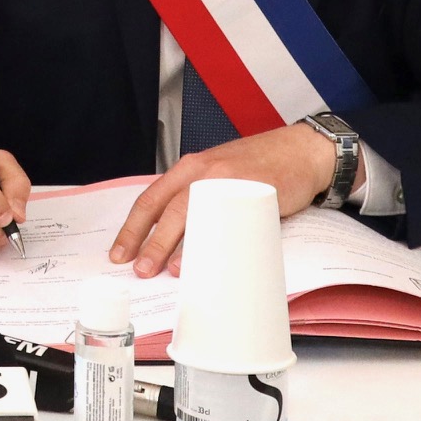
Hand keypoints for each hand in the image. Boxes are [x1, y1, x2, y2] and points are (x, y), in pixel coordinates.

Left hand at [109, 124, 338, 275]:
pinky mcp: (253, 193)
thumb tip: (174, 242)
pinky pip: (228, 220)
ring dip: (177, 244)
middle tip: (138, 270)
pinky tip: (206, 257)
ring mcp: (227, 181)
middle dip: (150, 242)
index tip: (119, 253)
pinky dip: (213, 241)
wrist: (301, 150)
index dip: (132, 228)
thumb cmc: (259, 165)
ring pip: (193, 214)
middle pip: (168, 209)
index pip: (152, 198)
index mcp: (190, 168)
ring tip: (165, 270)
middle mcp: (203, 171)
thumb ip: (197, 199)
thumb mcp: (219, 174)